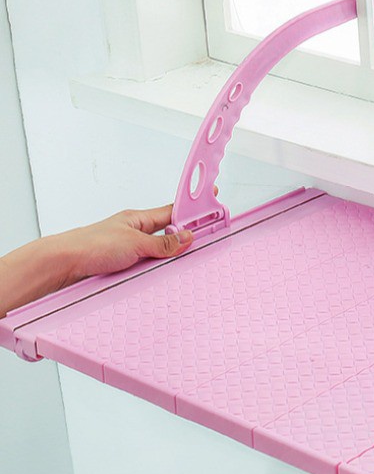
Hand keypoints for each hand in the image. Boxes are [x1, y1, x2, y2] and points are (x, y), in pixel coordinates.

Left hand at [53, 205, 192, 286]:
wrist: (63, 264)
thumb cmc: (90, 245)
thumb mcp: (134, 243)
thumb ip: (162, 244)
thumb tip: (186, 237)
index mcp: (138, 219)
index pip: (172, 211)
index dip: (192, 208)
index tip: (210, 200)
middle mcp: (134, 232)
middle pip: (168, 233)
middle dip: (184, 237)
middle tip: (202, 240)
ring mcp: (129, 249)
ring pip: (159, 252)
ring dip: (168, 257)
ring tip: (179, 260)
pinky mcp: (124, 266)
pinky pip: (148, 266)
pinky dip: (156, 269)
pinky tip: (160, 273)